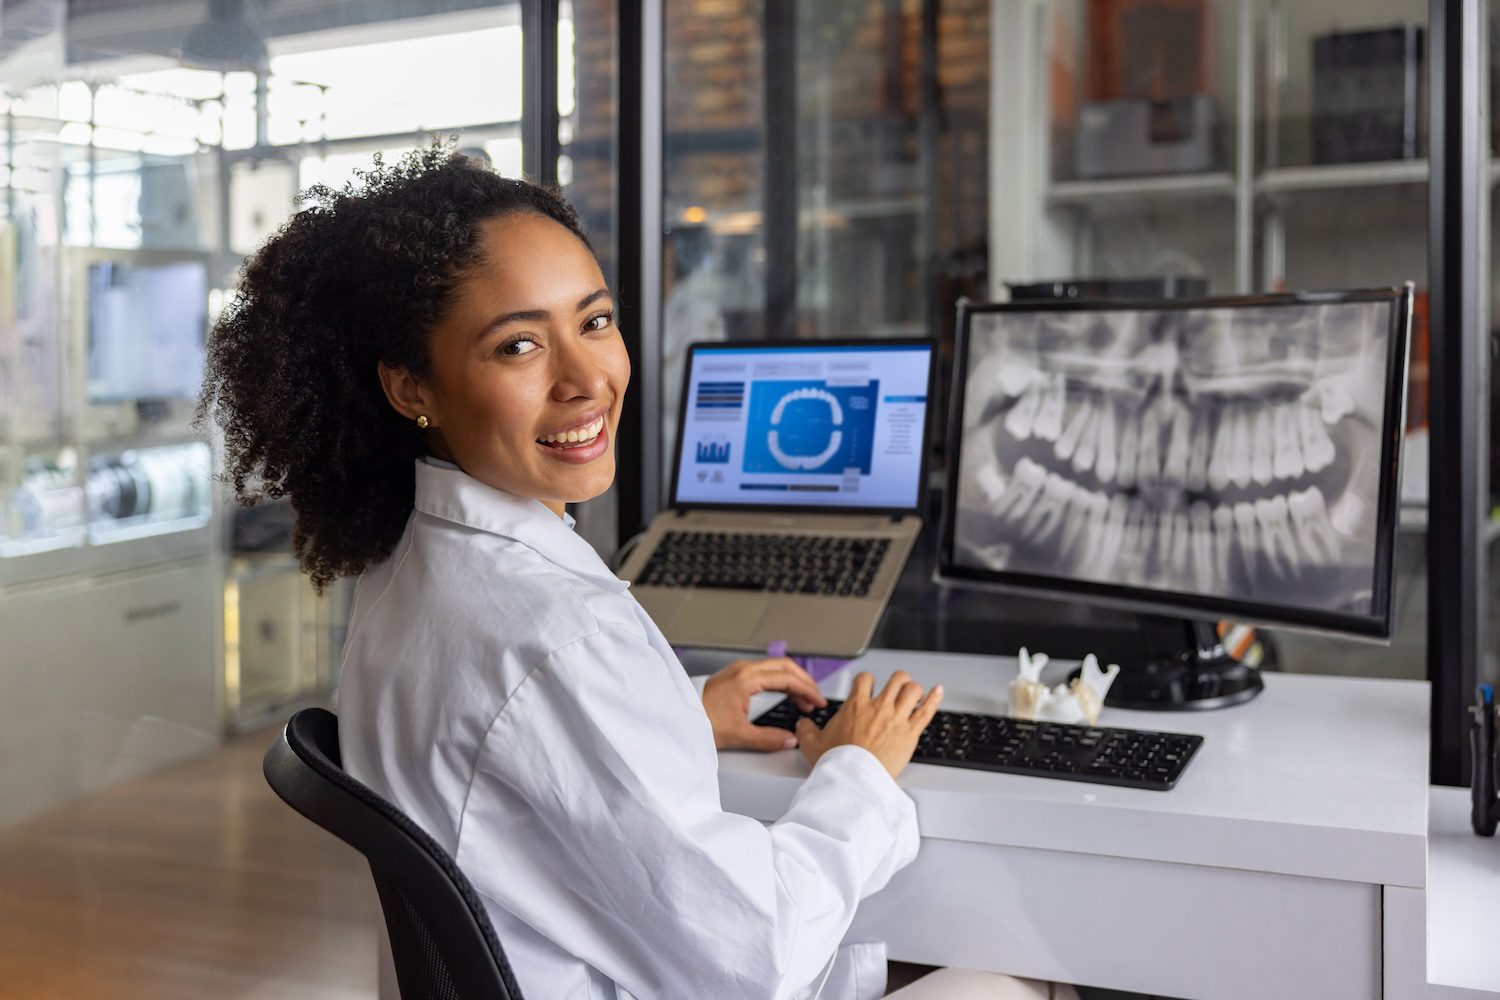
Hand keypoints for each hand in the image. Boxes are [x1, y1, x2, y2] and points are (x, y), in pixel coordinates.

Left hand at [702, 657, 826, 751]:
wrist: (679, 717)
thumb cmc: (701, 722)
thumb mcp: (739, 735)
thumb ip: (769, 738)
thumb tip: (790, 740)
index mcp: (747, 678)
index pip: (787, 678)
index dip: (807, 690)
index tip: (818, 702)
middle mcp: (743, 669)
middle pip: (784, 666)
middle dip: (803, 682)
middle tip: (814, 699)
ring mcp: (738, 670)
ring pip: (775, 667)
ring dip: (792, 680)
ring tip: (803, 700)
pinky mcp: (734, 676)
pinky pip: (765, 671)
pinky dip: (780, 680)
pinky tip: (784, 693)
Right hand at [796, 671, 942, 779]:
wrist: (854, 779)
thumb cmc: (837, 764)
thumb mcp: (812, 744)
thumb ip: (805, 730)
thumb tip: (802, 724)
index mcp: (856, 706)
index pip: (864, 679)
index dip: (866, 680)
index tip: (867, 687)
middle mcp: (878, 708)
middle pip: (896, 679)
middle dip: (897, 681)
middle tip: (896, 688)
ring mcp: (896, 719)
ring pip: (913, 690)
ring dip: (914, 689)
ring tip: (913, 693)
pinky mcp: (910, 733)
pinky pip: (927, 710)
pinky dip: (934, 698)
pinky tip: (938, 691)